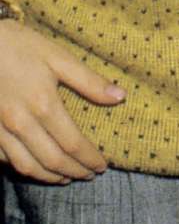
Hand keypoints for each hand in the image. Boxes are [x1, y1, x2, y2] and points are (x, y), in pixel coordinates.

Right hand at [0, 18, 117, 182]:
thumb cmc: (20, 46)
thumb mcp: (57, 57)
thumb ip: (89, 81)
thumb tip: (120, 97)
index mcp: (43, 104)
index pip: (73, 144)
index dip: (90, 158)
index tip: (102, 165)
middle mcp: (21, 122)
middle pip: (52, 160)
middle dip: (75, 171)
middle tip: (89, 175)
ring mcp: (0, 129)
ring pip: (27, 166)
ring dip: (50, 177)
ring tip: (67, 177)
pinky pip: (5, 159)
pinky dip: (24, 168)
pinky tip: (36, 167)